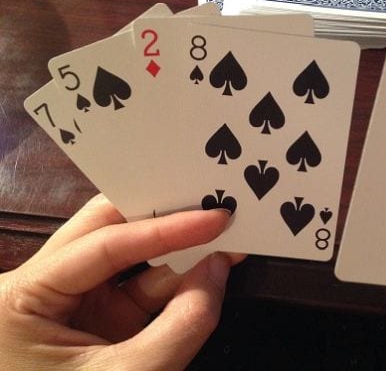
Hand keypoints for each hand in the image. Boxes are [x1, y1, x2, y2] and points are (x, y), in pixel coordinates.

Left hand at [0, 194, 241, 370]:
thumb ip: (181, 324)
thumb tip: (221, 268)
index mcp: (22, 297)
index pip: (103, 244)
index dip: (165, 228)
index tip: (216, 217)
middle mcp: (42, 286)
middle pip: (106, 231)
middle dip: (162, 217)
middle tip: (209, 202)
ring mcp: (72, 301)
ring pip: (128, 255)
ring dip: (175, 245)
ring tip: (218, 228)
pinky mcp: (98, 317)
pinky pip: (141, 284)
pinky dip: (177, 276)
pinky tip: (207, 264)